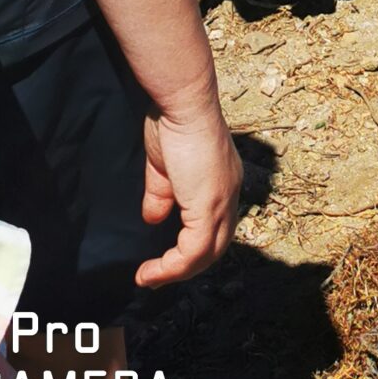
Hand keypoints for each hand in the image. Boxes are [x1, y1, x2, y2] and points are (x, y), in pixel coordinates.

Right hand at [134, 97, 240, 286]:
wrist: (183, 101)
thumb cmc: (173, 119)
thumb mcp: (163, 165)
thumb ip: (161, 194)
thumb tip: (152, 219)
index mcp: (222, 182)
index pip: (214, 226)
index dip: (192, 246)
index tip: (165, 258)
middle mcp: (229, 195)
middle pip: (214, 247)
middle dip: (184, 266)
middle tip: (156, 276)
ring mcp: (222, 202)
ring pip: (205, 255)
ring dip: (175, 272)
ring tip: (148, 278)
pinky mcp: (209, 207)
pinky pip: (192, 252)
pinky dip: (171, 268)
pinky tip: (150, 271)